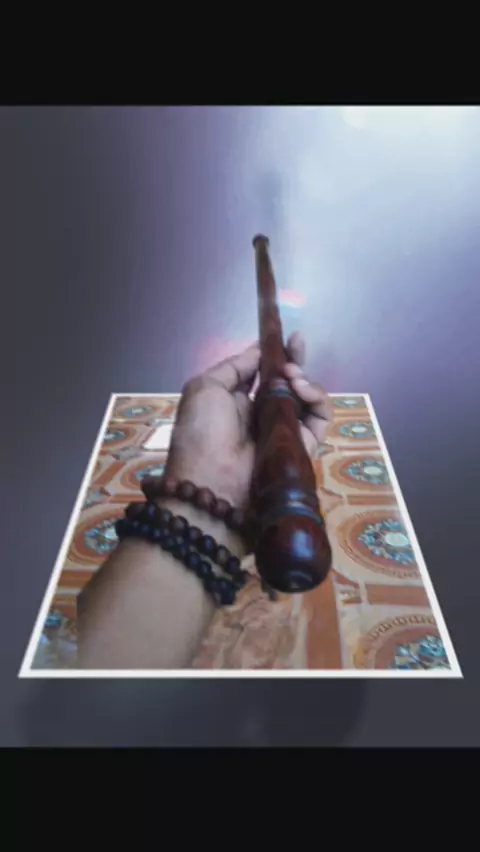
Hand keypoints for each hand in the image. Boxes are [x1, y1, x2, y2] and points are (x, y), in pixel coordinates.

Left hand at [164, 332, 331, 508]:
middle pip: (288, 381)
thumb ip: (235, 367)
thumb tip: (259, 352)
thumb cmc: (201, 431)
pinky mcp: (303, 446)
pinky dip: (317, 398)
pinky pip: (320, 418)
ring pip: (307, 397)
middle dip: (294, 359)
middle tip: (297, 342)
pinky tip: (301, 389)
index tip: (281, 336)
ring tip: (293, 375)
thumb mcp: (205, 387)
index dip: (273, 354)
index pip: (262, 373)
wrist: (211, 482)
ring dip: (304, 378)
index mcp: (235, 401)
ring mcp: (284, 429)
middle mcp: (262, 413)